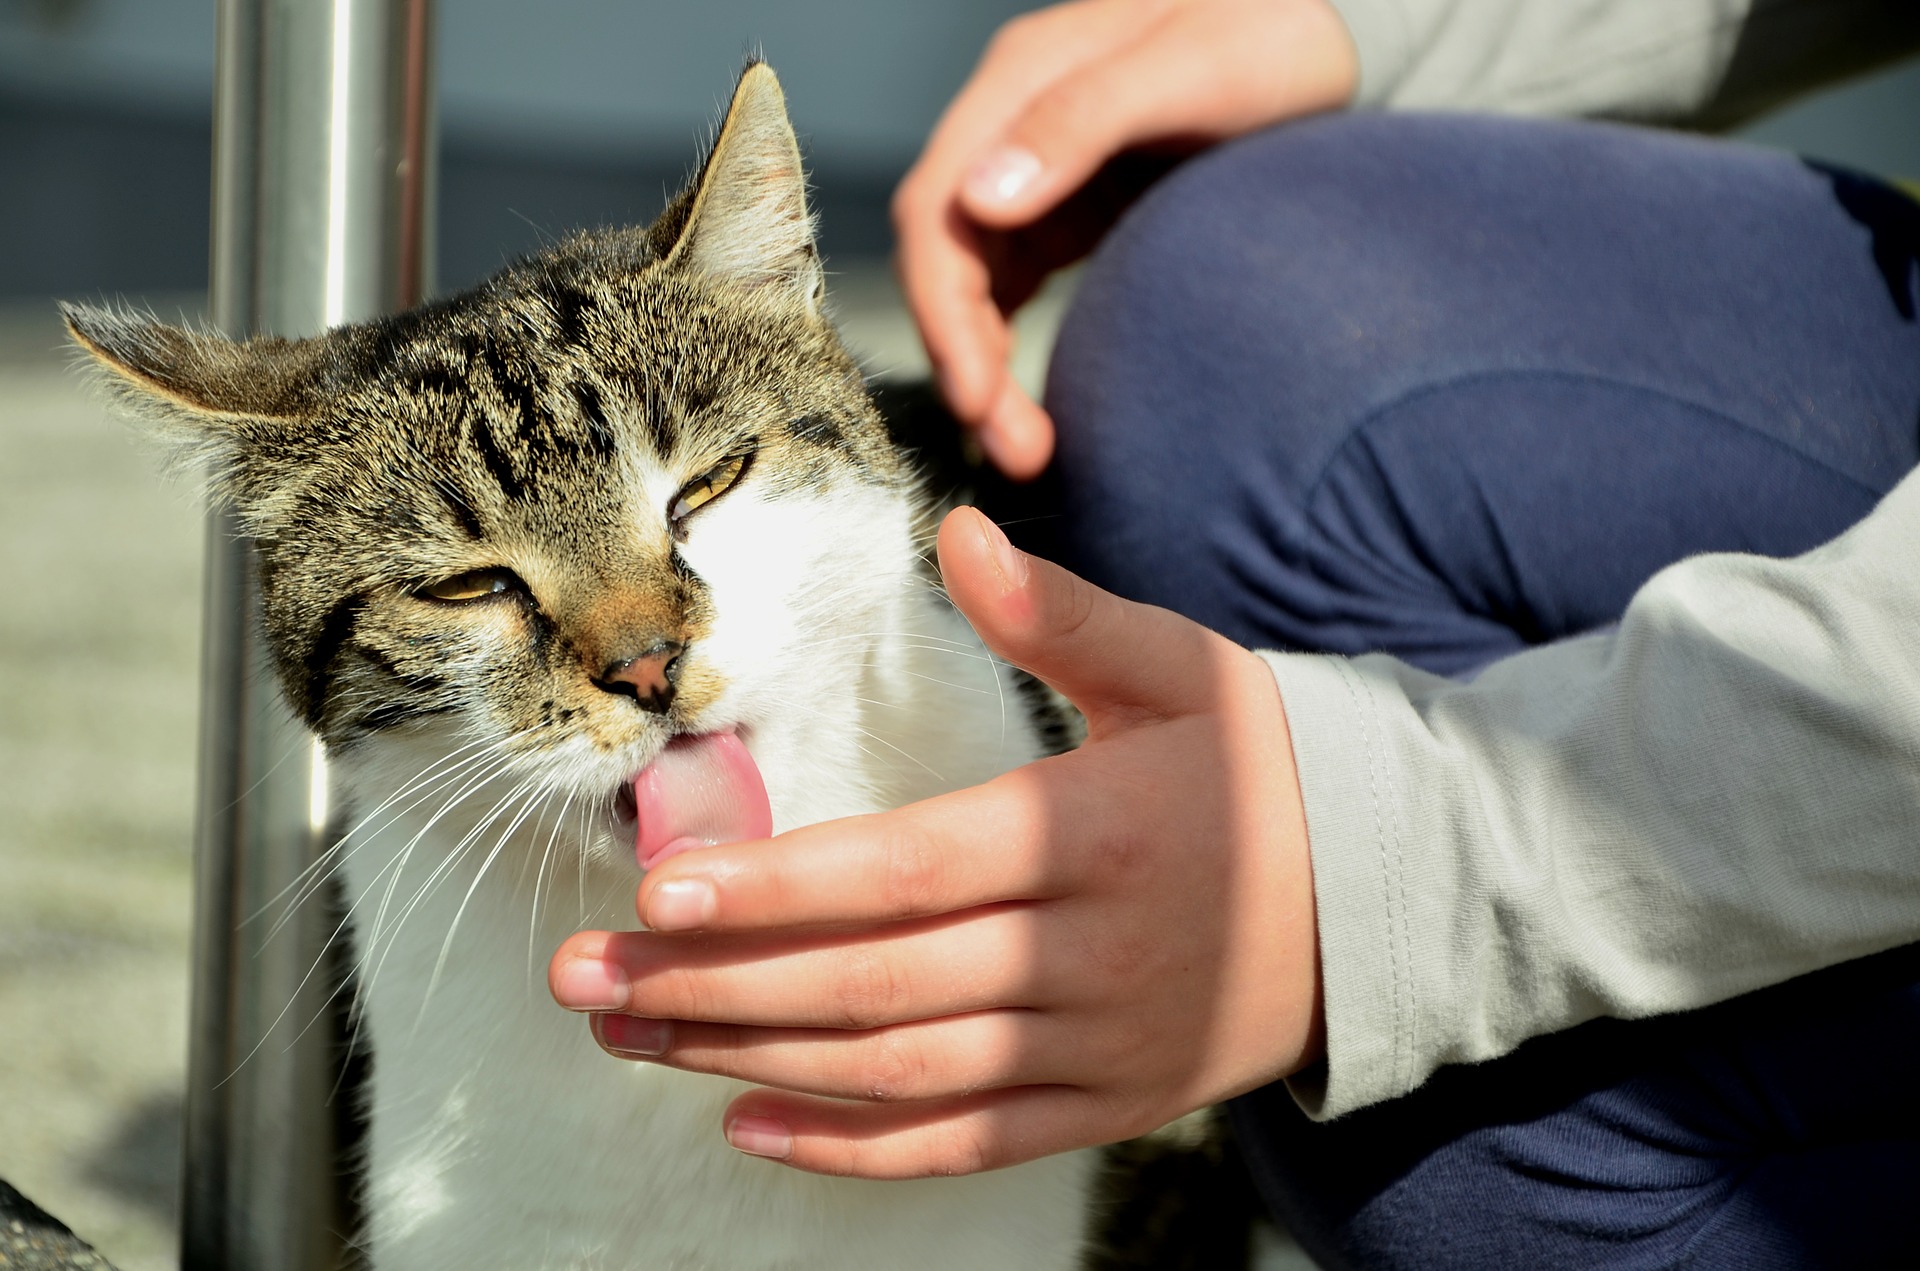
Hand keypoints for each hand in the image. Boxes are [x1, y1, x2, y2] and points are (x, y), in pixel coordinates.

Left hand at [551, 507, 1323, 1178]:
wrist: (1383, 897)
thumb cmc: (1261, 764)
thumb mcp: (1181, 668)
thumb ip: (1061, 612)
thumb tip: (960, 528)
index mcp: (1100, 835)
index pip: (911, 870)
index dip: (782, 886)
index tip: (659, 885)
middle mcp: (1092, 956)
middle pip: (874, 984)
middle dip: (715, 981)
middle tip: (585, 972)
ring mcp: (1098, 1048)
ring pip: (898, 1072)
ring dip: (750, 1056)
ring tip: (630, 1031)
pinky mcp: (1105, 1106)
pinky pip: (964, 1143)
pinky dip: (853, 1147)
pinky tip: (746, 1123)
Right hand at [893, 0, 1357, 477]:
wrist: (1335, 34)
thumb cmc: (1272, 33)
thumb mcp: (1191, 67)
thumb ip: (1081, 121)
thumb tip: (983, 201)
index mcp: (1021, 81)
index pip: (938, 208)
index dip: (943, 310)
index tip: (975, 396)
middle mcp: (1012, 126)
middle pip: (948, 258)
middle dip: (964, 358)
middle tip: (1013, 449)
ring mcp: (1037, 171)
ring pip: (974, 284)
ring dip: (983, 368)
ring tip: (1026, 448)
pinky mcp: (1067, 209)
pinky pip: (1011, 289)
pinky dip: (1007, 348)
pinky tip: (1030, 405)